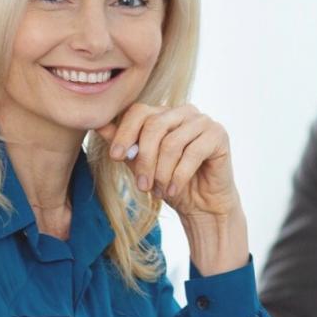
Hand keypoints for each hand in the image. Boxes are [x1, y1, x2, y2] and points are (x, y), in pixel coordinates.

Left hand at [94, 103, 240, 219]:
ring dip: (162, 172)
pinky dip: (179, 175)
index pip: (139, 111)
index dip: (125, 133)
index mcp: (164, 113)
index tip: (116, 157)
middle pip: (154, 125)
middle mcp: (184, 112)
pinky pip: (193, 153)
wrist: (203, 206)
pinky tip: (174, 190)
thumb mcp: (141, 165)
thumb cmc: (171, 183)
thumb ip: (125, 144)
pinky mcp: (219, 135)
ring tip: (160, 191)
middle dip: (144, 159)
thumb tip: (98, 124)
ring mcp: (203, 121)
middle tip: (142, 186)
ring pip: (172, 142)